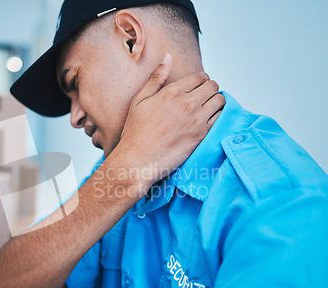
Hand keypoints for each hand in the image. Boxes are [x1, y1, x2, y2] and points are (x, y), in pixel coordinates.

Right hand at [115, 53, 224, 190]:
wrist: (138, 160)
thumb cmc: (135, 132)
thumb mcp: (139, 100)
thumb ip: (156, 77)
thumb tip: (167, 57)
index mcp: (172, 92)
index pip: (200, 76)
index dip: (200, 80)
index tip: (196, 87)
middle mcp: (187, 103)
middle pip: (213, 86)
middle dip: (209, 89)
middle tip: (203, 97)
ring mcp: (197, 120)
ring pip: (220, 101)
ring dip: (216, 102)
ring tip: (207, 108)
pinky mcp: (202, 135)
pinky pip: (221, 118)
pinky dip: (218, 116)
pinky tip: (208, 120)